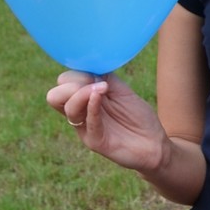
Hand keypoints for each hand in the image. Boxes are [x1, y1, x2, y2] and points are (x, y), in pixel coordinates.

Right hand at [46, 69, 169, 175]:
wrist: (155, 144)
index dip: (76, 73)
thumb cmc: (138, 117)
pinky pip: (87, 122)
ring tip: (104, 88)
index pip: (63, 82)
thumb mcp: (122, 91)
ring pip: (66, 107)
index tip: (96, 73)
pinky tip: (100, 94)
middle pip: (54, 96)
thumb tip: (89, 66)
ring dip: (83, 92)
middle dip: (71, 84)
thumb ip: (105, 78)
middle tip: (94, 83)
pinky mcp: (95, 142)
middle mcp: (80, 114)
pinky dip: (92, 105)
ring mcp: (86, 128)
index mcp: (83, 100)